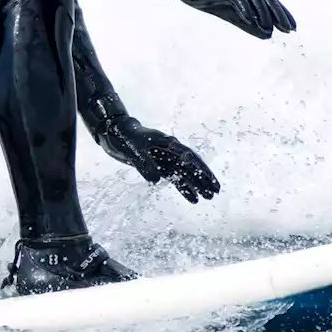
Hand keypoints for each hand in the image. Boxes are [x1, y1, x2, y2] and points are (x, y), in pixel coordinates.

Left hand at [94, 115, 219, 203]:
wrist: (115, 132)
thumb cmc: (124, 136)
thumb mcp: (132, 149)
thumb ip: (144, 163)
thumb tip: (157, 179)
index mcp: (167, 143)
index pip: (188, 157)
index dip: (199, 169)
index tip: (209, 180)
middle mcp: (170, 151)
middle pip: (191, 166)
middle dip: (204, 178)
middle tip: (216, 190)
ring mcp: (166, 158)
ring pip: (186, 173)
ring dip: (197, 185)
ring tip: (209, 197)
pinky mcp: (159, 166)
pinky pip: (175, 178)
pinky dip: (184, 188)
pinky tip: (193, 199)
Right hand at [173, 0, 296, 38]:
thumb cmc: (215, 0)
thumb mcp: (234, 16)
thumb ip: (250, 25)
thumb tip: (268, 35)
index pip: (270, 2)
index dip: (282, 13)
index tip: (292, 28)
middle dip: (278, 13)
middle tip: (287, 29)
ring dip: (262, 12)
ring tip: (268, 27)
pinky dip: (242, 7)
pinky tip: (248, 19)